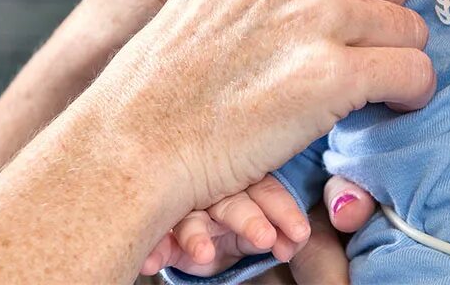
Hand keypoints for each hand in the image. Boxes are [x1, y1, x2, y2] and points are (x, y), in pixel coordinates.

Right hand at [85, 0, 437, 216]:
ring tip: (364, 83)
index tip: (373, 8)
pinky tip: (385, 103)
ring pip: (411, 26)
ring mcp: (315, 15)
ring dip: (397, 58)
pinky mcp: (330, 74)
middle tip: (361, 52)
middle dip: (388, 18)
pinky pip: (414, 71)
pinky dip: (410, 93)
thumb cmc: (187, 65)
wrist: (141, 134)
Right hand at [141, 176, 310, 276]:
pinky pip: (160, 242)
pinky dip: (156, 251)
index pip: (265, 189)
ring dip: (195, 237)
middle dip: (248, 220)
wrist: (214, 248)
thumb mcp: (266, 229)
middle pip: (231, 202)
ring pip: (191, 220)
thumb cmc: (246, 228)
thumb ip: (282, 233)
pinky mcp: (170, 239)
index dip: (282, 209)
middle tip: (264, 238)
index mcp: (244, 186)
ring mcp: (190, 216)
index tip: (299, 233)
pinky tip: (151, 262)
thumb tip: (297, 240)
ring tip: (202, 253)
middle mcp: (215, 196)